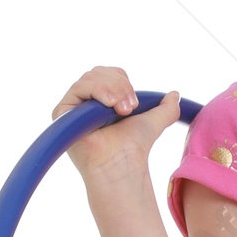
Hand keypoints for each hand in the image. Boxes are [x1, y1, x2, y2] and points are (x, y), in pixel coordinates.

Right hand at [52, 66, 181, 187]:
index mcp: (100, 100)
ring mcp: (72, 108)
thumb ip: (166, 108)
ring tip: (122, 110)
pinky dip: (97, 92)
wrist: (122, 164)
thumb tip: (175, 95)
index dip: (122, 80)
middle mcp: (83, 103)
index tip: (135, 102)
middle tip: (130, 107)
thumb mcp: (154, 121)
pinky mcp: (62, 114)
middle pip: (97, 72)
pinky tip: (109, 107)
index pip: (107, 73)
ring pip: (89, 79)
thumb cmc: (133, 147)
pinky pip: (77, 89)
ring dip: (111, 89)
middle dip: (118, 85)